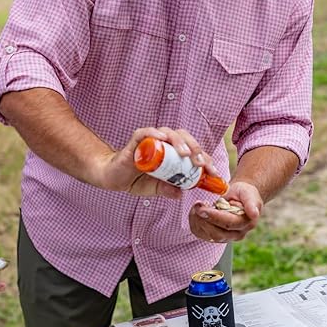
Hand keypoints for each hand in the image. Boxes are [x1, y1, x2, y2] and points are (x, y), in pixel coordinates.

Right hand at [97, 126, 219, 198]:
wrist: (113, 178)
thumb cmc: (136, 179)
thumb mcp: (156, 188)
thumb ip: (168, 189)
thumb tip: (181, 194)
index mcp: (172, 154)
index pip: (192, 152)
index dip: (204, 160)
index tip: (214, 172)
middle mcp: (164, 143)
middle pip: (184, 138)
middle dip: (196, 150)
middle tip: (201, 164)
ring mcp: (151, 140)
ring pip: (169, 133)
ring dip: (180, 142)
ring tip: (185, 154)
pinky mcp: (136, 140)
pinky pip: (146, 132)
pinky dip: (155, 133)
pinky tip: (162, 137)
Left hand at [189, 181, 262, 242]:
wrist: (239, 197)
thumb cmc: (244, 194)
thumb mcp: (249, 193)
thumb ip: (251, 203)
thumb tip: (254, 214)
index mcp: (246, 223)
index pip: (229, 224)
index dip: (214, 217)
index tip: (203, 208)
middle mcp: (237, 234)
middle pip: (217, 233)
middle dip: (204, 220)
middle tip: (197, 206)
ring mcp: (226, 237)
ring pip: (208, 235)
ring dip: (198, 221)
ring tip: (197, 206)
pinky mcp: (215, 236)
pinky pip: (201, 234)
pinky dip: (195, 223)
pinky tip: (196, 212)